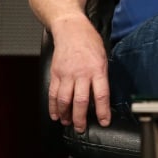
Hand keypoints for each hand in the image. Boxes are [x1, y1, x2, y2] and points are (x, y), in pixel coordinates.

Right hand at [46, 14, 110, 132]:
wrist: (71, 29)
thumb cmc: (89, 41)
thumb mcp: (103, 57)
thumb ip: (101, 76)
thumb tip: (101, 96)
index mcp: (97, 69)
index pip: (101, 95)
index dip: (103, 111)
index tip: (104, 122)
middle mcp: (82, 73)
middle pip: (81, 101)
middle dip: (81, 119)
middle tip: (81, 129)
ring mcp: (66, 74)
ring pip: (65, 100)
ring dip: (65, 115)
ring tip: (67, 123)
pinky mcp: (55, 74)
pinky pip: (53, 94)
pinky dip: (53, 106)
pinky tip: (55, 114)